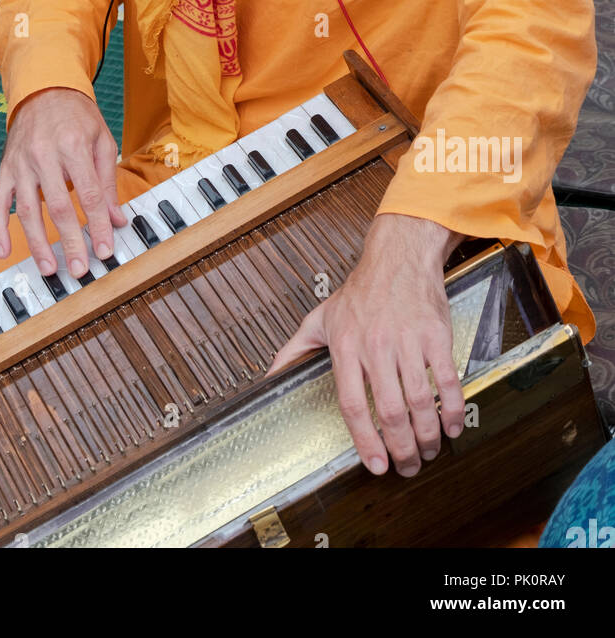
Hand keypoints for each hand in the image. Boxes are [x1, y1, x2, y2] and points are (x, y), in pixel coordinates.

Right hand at [0, 87, 126, 278]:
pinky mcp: (6, 169)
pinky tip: (4, 250)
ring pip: (27, 210)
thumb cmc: (77, 116)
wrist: (44, 89)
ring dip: (37, 243)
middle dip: (70, 242)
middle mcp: (44, 154)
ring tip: (50, 268)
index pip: (89, 194)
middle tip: (80, 269)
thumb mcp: (102, 140)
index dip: (97, 225)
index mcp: (73, 145)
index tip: (105, 250)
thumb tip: (116, 219)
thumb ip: (108, 181)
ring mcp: (21, 163)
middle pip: (58, 207)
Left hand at [268, 213, 464, 476]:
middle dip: (402, 448)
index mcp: (345, 347)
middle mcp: (376, 346)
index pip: (352, 404)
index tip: (377, 465)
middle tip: (408, 466)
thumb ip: (294, 350)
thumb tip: (270, 377)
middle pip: (390, 411)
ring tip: (428, 452)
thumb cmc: (360, 292)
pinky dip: (452, 410)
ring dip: (427, 435)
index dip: (365, 440)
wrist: (397, 256)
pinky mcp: (435, 336)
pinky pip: (447, 381)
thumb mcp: (320, 318)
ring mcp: (408, 341)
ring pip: (420, 402)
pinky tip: (452, 427)